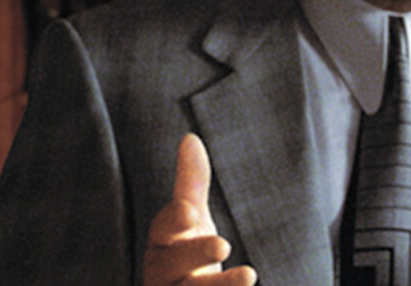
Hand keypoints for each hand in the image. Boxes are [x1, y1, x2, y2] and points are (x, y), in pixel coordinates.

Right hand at [143, 134, 256, 285]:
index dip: (172, 223)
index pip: (160, 233)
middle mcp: (163, 277)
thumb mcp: (192, 221)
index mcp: (163, 247)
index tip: (189, 212)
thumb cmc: (189, 256)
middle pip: (169, 268)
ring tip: (249, 275)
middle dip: (193, 255)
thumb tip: (190, 138)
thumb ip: (191, 183)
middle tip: (222, 244)